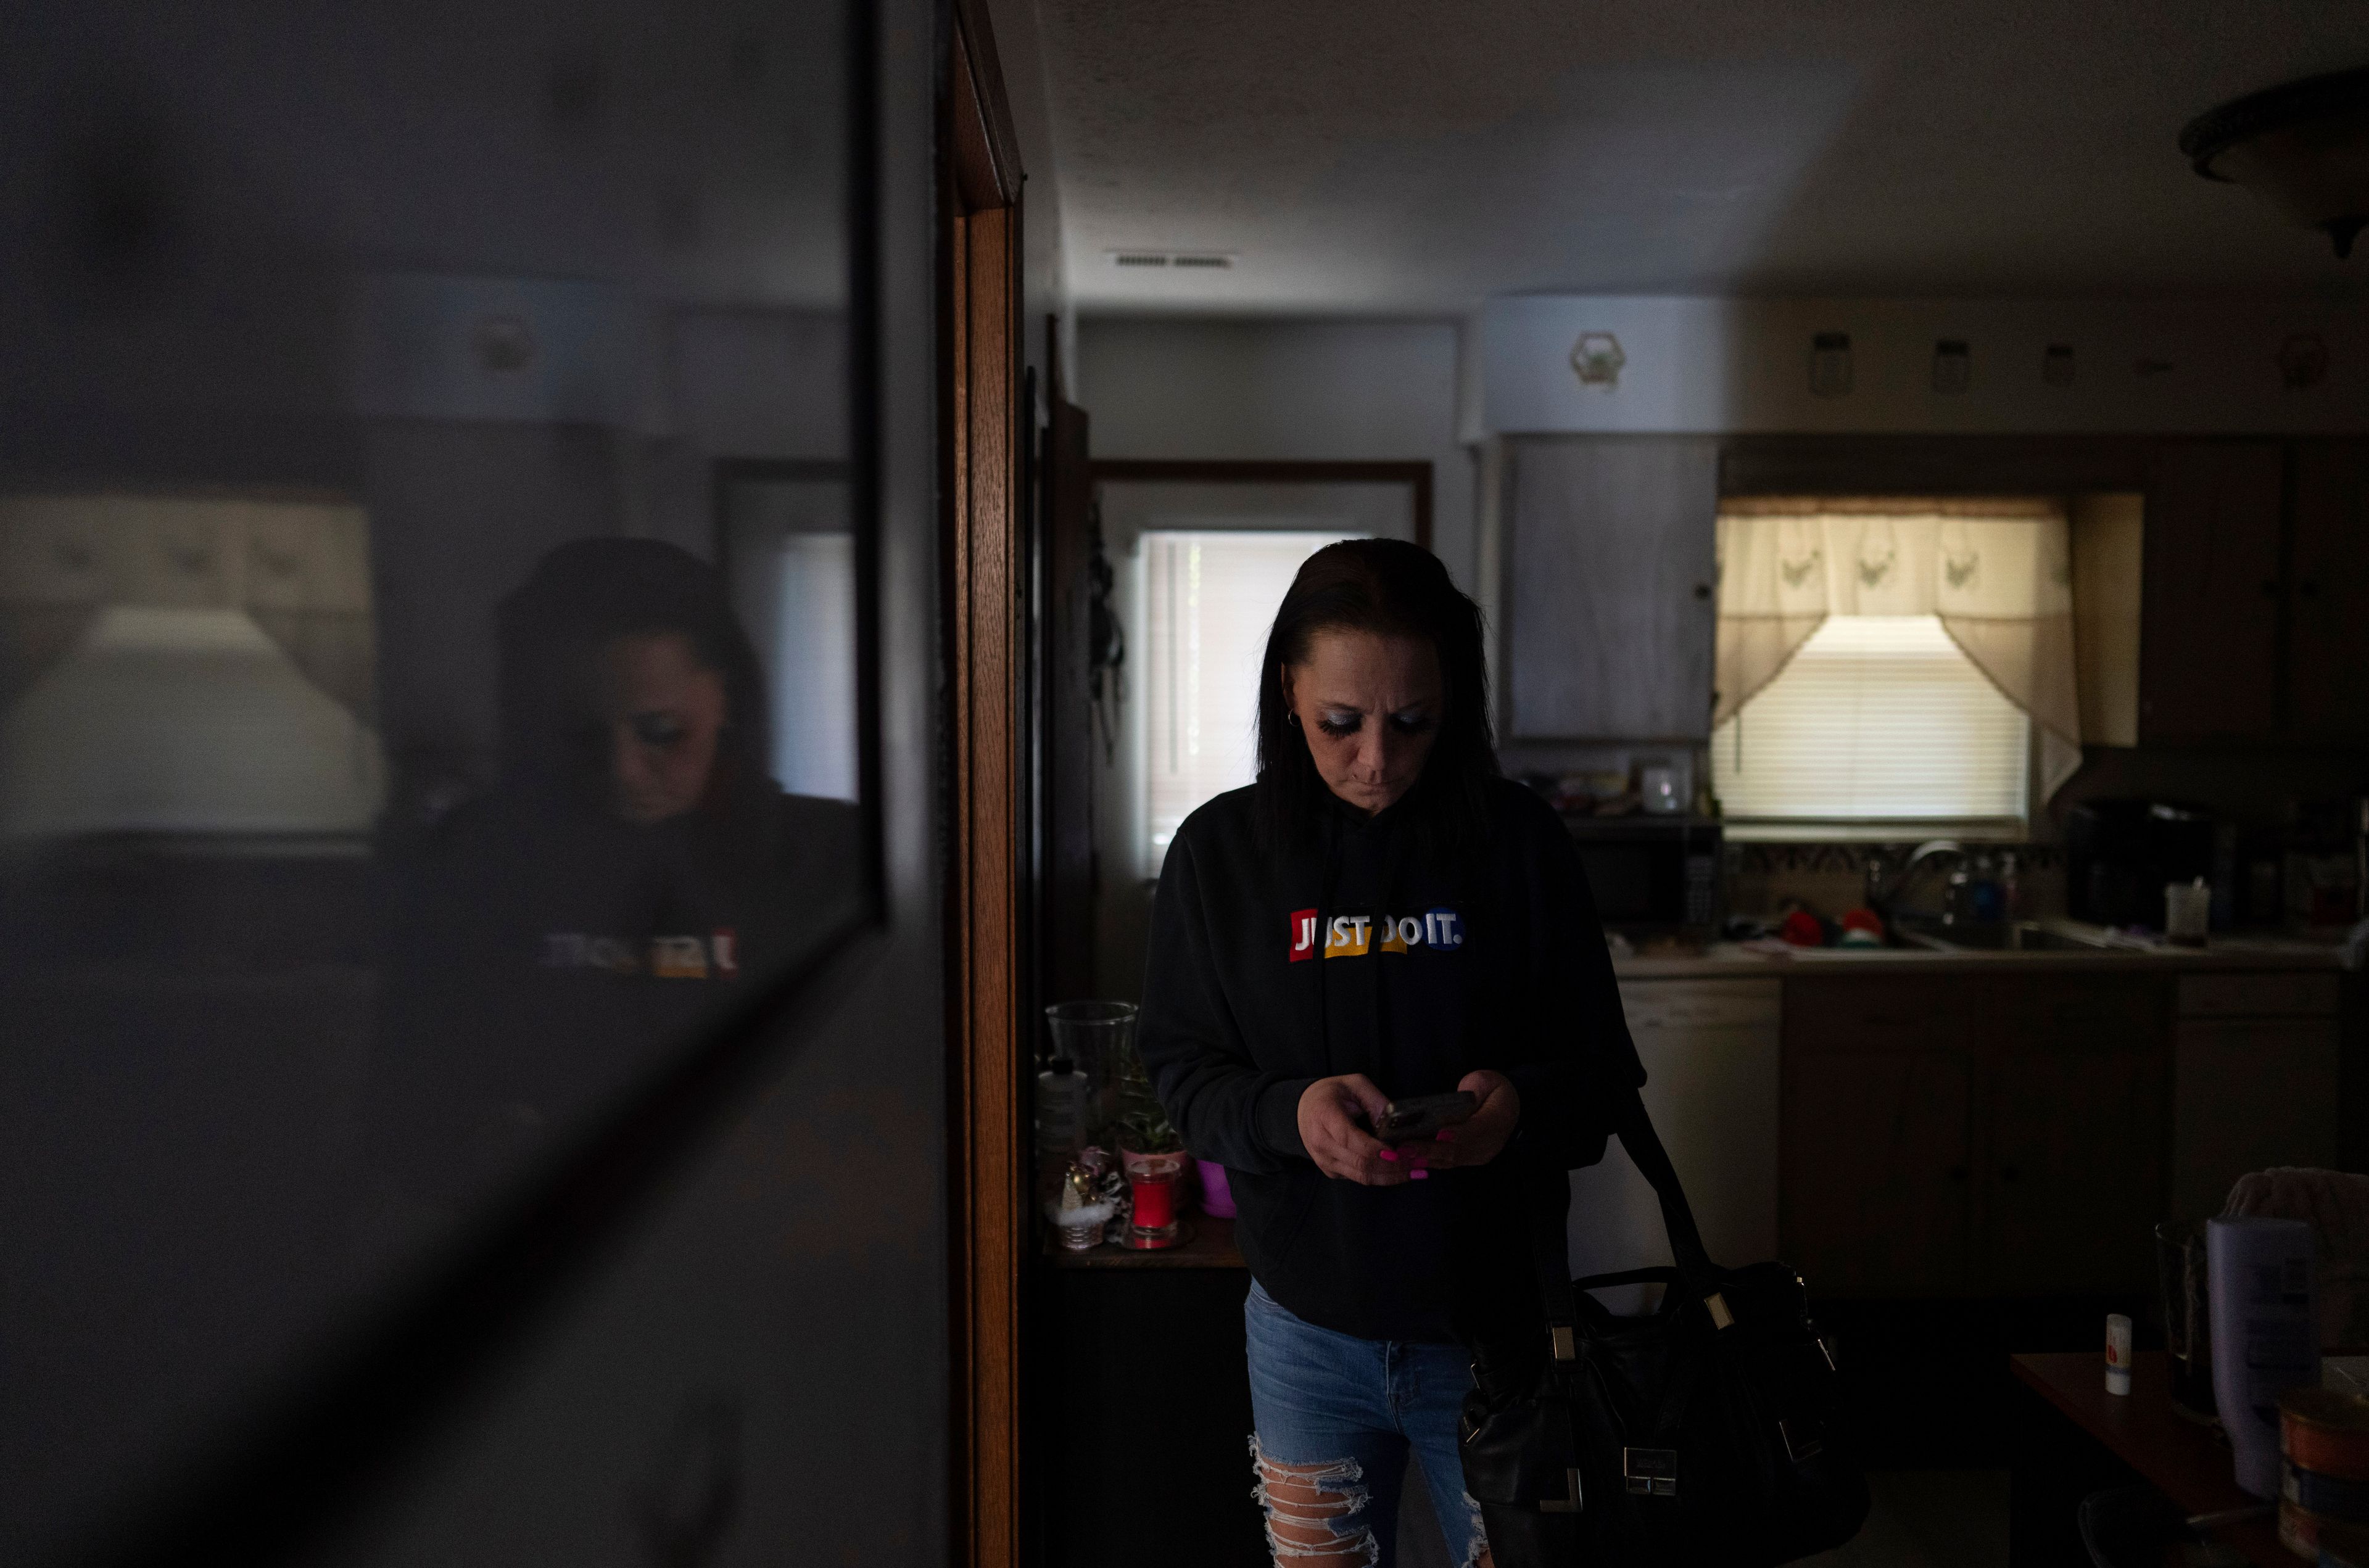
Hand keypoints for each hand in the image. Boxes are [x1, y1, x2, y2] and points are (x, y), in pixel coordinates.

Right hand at [1296, 1074, 1407, 1185]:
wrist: (1303, 1109)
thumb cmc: (1330, 1094)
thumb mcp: (1354, 1084)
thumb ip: (1376, 1100)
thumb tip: (1397, 1122)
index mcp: (1325, 1116)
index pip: (1352, 1140)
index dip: (1377, 1149)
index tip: (1400, 1152)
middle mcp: (1322, 1143)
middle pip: (1361, 1163)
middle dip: (1393, 1166)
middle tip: (1419, 1162)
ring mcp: (1324, 1160)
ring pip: (1363, 1176)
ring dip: (1391, 1176)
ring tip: (1416, 1171)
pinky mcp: (1331, 1171)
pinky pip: (1359, 1178)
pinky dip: (1381, 1177)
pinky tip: (1399, 1171)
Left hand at [1397, 1070, 1519, 1171]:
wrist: (1509, 1105)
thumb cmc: (1493, 1090)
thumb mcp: (1486, 1082)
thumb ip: (1472, 1091)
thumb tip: (1456, 1100)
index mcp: (1497, 1121)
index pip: (1473, 1131)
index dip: (1454, 1134)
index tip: (1436, 1135)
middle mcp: (1489, 1144)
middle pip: (1458, 1150)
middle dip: (1430, 1150)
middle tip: (1406, 1148)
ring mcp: (1480, 1155)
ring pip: (1450, 1160)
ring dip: (1425, 1158)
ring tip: (1402, 1154)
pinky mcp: (1469, 1159)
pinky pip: (1447, 1163)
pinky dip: (1428, 1161)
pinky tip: (1409, 1159)